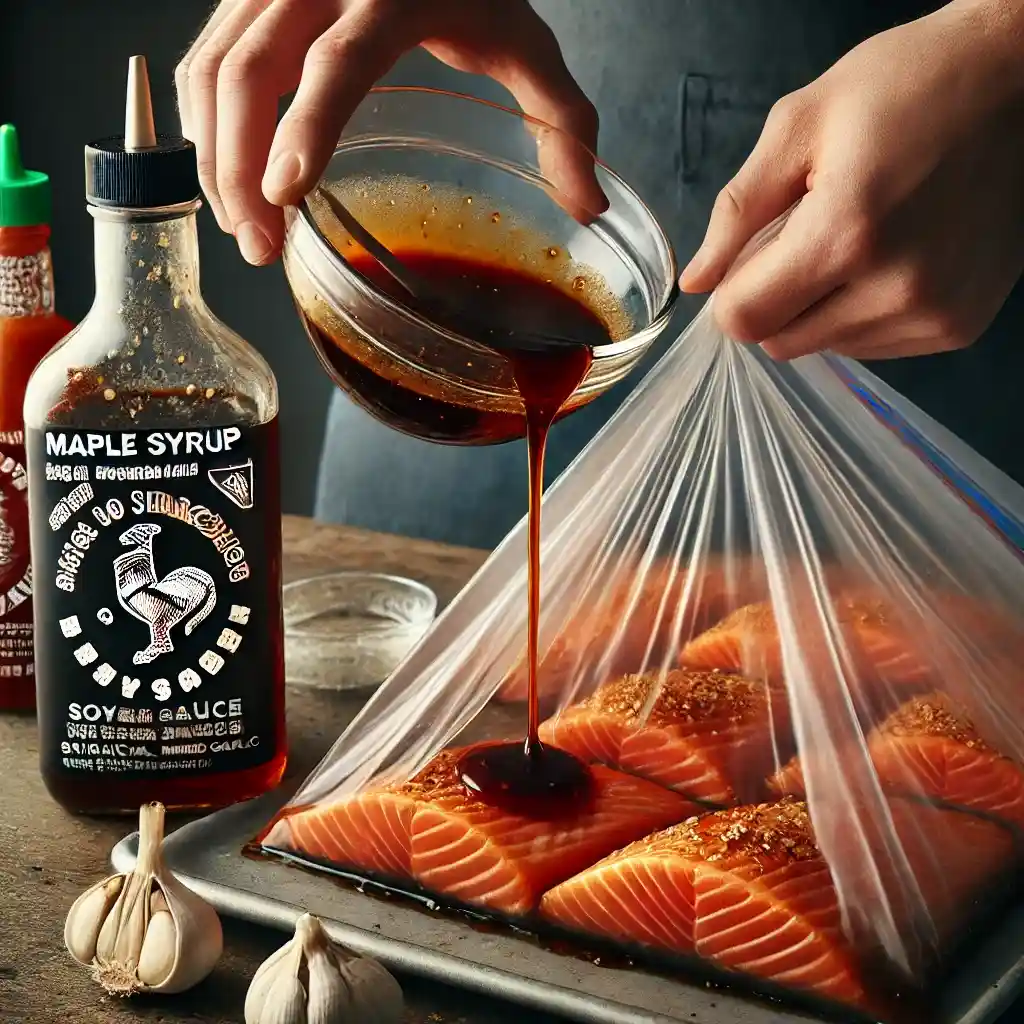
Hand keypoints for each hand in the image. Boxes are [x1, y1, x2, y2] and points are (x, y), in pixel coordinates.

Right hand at [175, 0, 602, 265]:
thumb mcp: (528, 47)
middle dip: (239, 168)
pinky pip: (205, 60)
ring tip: (244, 229)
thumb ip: (563, 121)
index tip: (285, 194)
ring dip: (214, 155)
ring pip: (213, 69)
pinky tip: (227, 175)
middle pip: (248, 71)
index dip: (304, 129)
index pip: (335, 63)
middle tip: (260, 248)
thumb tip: (590, 204)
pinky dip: (206, 124)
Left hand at [681, 0, 1023, 360]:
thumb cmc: (904, 86)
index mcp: (845, 236)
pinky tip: (888, 259)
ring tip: (855, 239)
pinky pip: (873, 346)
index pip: (745, 321)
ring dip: (819, 308)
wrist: (1019, 80)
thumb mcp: (800, 126)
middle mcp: (893, 291)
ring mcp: (933, 314)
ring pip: (826, 347)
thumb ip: (736, 212)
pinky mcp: (959, 324)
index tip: (749, 257)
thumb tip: (696, 283)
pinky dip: (862, 314)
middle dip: (774, 299)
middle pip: (780, 342)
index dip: (732, 293)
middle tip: (803, 237)